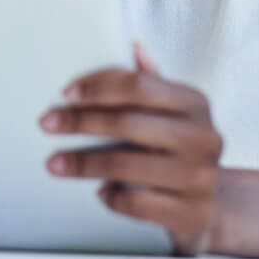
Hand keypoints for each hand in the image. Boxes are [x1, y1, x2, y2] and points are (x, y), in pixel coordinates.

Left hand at [41, 44, 223, 256]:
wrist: (211, 206)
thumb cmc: (180, 150)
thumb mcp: (174, 113)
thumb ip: (153, 82)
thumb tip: (134, 46)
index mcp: (194, 103)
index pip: (139, 85)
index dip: (98, 87)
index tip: (65, 94)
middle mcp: (202, 137)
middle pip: (128, 123)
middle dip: (81, 122)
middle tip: (47, 124)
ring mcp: (199, 177)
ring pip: (127, 165)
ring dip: (83, 164)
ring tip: (54, 163)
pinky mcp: (191, 213)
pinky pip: (137, 203)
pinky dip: (112, 197)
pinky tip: (100, 192)